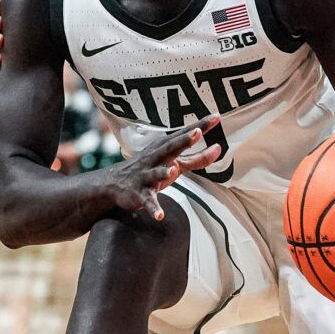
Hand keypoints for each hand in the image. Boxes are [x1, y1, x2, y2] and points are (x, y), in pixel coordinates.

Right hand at [102, 117, 223, 220]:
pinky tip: (160, 216)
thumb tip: (220, 149)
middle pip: (170, 148)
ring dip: (164, 172)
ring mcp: (146, 176)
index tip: (216, 117)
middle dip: (183, 141)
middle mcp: (155, 159)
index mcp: (164, 148)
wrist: (114, 183)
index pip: (184, 135)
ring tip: (172, 170)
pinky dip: (154, 208)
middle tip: (198, 132)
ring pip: (156, 173)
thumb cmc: (151, 168)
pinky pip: (148, 201)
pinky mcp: (140, 194)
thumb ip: (198, 158)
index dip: (200, 127)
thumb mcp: (175, 162)